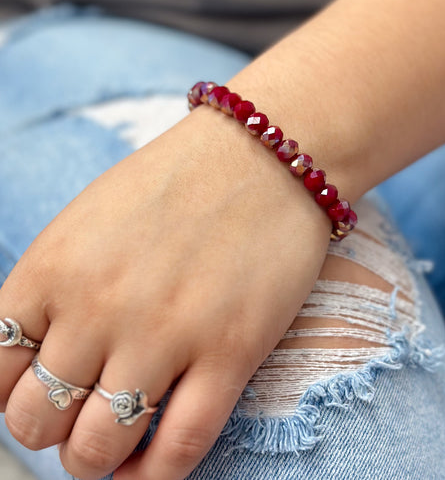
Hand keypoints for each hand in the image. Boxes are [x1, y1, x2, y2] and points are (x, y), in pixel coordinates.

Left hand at [0, 105, 331, 479]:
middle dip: (53, 430)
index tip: (42, 395)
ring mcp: (165, 334)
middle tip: (84, 414)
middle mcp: (98, 309)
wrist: (263, 153)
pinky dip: (156, 473)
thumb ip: (58, 286)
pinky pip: (178, 448)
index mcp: (54, 269)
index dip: (12, 397)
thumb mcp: (91, 219)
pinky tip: (154, 462)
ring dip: (97, 459)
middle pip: (36, 421)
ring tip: (117, 441)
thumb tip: (45, 351)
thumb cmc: (179, 181)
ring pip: (97, 450)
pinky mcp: (231, 352)